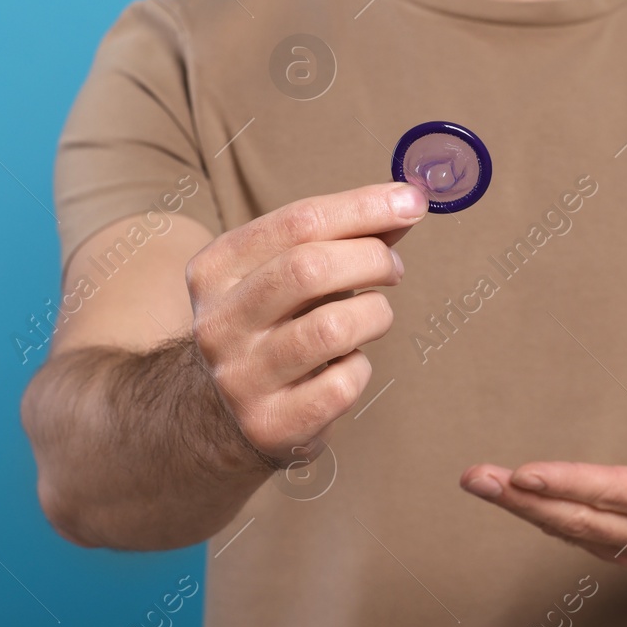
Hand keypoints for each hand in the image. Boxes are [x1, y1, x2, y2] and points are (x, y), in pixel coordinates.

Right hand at [186, 182, 426, 465]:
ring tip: (375, 315)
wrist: (218, 416)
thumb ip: (339, 237)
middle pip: (309, 268)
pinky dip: (360, 368)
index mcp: (216, 269)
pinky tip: (347, 365)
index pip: (298, 221)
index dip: (363, 208)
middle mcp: (219, 322)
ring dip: (374, 314)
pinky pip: (342, 384)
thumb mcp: (282, 273)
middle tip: (394, 267)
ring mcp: (241, 377)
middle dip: (371, 258)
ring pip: (331, 328)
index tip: (411, 203)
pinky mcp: (271, 423)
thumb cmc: (270, 326)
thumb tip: (404, 204)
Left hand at [460, 404, 626, 565]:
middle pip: (576, 516)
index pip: (614, 493)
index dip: (568, 483)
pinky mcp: (613, 548)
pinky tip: (503, 494)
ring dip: (516, 506)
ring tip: (475, 480)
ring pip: (564, 527)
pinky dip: (532, 512)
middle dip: (522, 498)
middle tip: (475, 477)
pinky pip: (566, 530)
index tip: (524, 474)